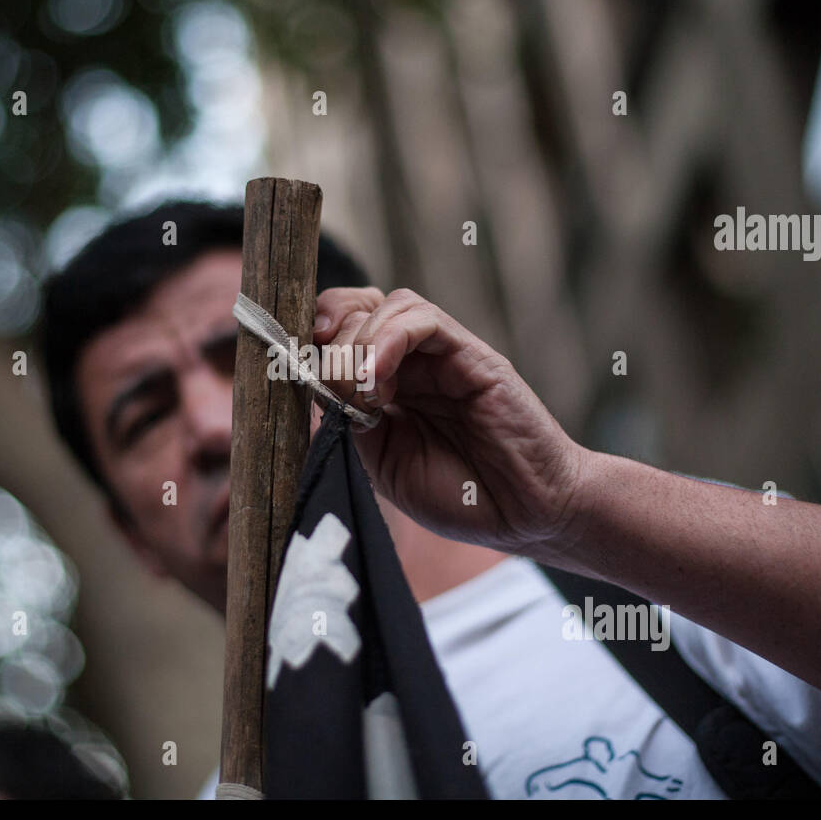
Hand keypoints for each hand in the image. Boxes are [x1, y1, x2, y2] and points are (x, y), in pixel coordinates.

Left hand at [313, 287, 590, 557]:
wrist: (529, 514)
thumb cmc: (462, 496)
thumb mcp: (385, 463)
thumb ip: (352, 421)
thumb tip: (317, 384)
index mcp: (387, 386)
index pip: (339, 333)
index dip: (311, 339)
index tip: (291, 366)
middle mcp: (413, 362)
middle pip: (357, 308)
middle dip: (330, 340)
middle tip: (332, 385)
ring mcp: (443, 355)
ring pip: (387, 305)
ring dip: (358, 342)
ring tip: (364, 392)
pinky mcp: (472, 355)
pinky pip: (423, 320)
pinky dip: (389, 339)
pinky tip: (378, 379)